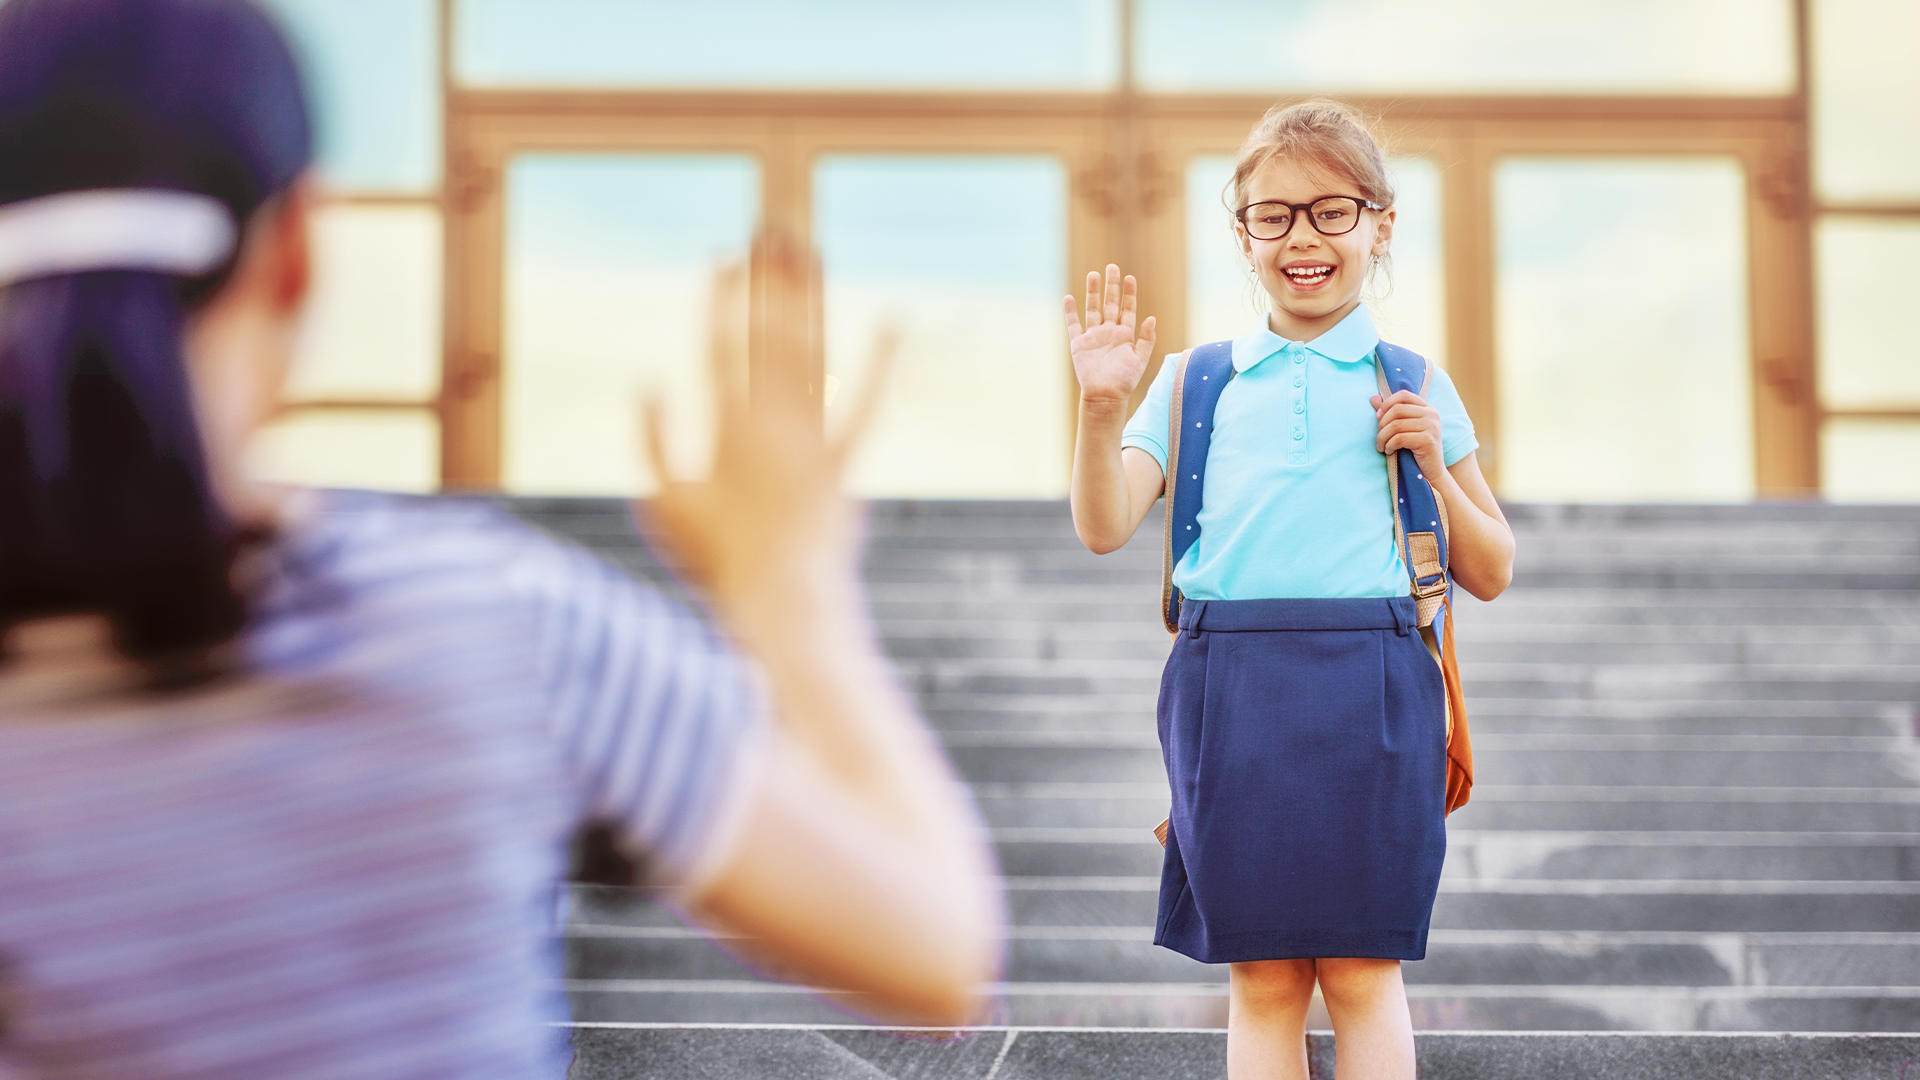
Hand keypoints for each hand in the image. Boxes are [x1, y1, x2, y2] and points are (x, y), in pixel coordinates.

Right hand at [642, 231, 895, 623]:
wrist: (781, 601)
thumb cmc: (714, 561)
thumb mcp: (660, 503)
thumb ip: (650, 440)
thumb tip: (646, 382)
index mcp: (723, 429)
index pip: (720, 345)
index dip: (720, 298)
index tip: (721, 256)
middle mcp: (771, 423)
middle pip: (768, 334)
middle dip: (767, 279)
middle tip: (769, 228)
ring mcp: (813, 439)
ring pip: (811, 353)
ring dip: (809, 298)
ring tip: (807, 250)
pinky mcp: (847, 462)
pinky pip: (865, 402)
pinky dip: (880, 361)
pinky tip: (891, 318)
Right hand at [1064, 264, 1156, 405]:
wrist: (1105, 396)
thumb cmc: (1124, 381)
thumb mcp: (1140, 360)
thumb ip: (1146, 340)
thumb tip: (1152, 319)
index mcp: (1124, 335)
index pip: (1127, 309)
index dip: (1129, 294)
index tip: (1130, 278)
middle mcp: (1109, 332)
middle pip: (1110, 304)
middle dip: (1111, 286)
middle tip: (1112, 267)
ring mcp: (1093, 337)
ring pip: (1092, 309)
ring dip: (1092, 293)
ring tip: (1093, 275)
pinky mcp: (1079, 344)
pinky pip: (1073, 325)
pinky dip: (1070, 312)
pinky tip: (1068, 298)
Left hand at [1371, 389, 1444, 479]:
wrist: (1431, 473)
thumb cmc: (1415, 450)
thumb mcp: (1404, 428)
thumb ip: (1391, 412)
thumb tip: (1373, 398)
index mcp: (1427, 408)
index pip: (1403, 395)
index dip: (1387, 404)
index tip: (1378, 417)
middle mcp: (1432, 414)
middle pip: (1397, 409)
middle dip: (1382, 424)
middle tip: (1379, 438)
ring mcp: (1432, 426)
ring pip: (1396, 425)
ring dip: (1382, 437)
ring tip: (1381, 446)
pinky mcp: (1428, 440)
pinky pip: (1399, 438)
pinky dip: (1389, 445)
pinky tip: (1389, 451)